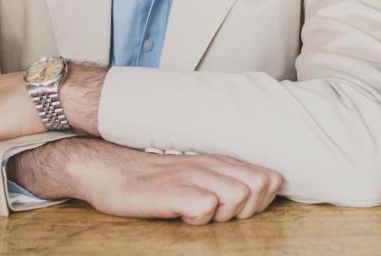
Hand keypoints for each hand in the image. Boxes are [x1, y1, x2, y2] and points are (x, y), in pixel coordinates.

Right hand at [11, 138, 282, 224]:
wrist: (110, 170)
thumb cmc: (155, 179)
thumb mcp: (198, 173)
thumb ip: (228, 179)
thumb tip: (263, 191)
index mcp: (221, 161)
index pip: (270, 177)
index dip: (264, 200)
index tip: (242, 209)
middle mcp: (211, 165)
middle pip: (260, 186)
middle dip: (250, 209)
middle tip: (222, 215)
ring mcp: (192, 176)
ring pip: (239, 195)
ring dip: (225, 213)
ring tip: (201, 214)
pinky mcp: (173, 192)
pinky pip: (205, 208)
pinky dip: (199, 218)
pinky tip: (183, 216)